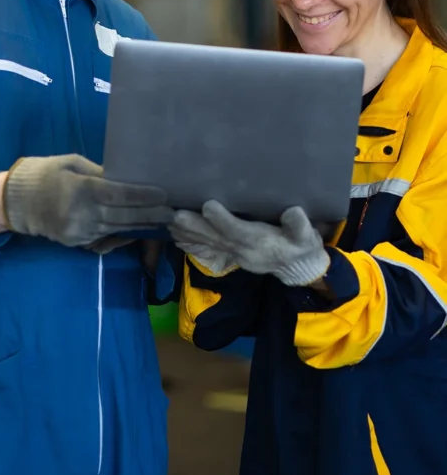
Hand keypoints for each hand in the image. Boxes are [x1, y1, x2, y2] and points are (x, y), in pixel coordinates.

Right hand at [2, 154, 173, 248]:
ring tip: (161, 221)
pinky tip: (137, 228)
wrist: (14, 203)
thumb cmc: (43, 174)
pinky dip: (122, 233)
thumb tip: (124, 179)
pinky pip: (105, 238)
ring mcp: (80, 232)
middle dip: (151, 214)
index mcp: (81, 189)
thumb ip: (98, 173)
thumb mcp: (71, 163)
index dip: (144, 196)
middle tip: (173, 212)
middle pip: (124, 216)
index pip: (120, 195)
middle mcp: (83, 214)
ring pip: (118, 229)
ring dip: (141, 225)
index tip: (164, 194)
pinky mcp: (77, 243)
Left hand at [169, 200, 329, 286]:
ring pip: (207, 244)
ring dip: (187, 234)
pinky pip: (206, 252)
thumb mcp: (307, 237)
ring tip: (168, 222)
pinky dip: (190, 246)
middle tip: (176, 215)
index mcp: (259, 242)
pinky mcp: (229, 255)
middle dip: (195, 227)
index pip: (238, 231)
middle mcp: (242, 250)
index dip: (223, 219)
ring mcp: (233, 254)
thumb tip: (294, 213)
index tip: (208, 205)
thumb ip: (300, 227)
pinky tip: (175, 239)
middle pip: (215, 238)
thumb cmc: (301, 246)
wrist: (299, 268)